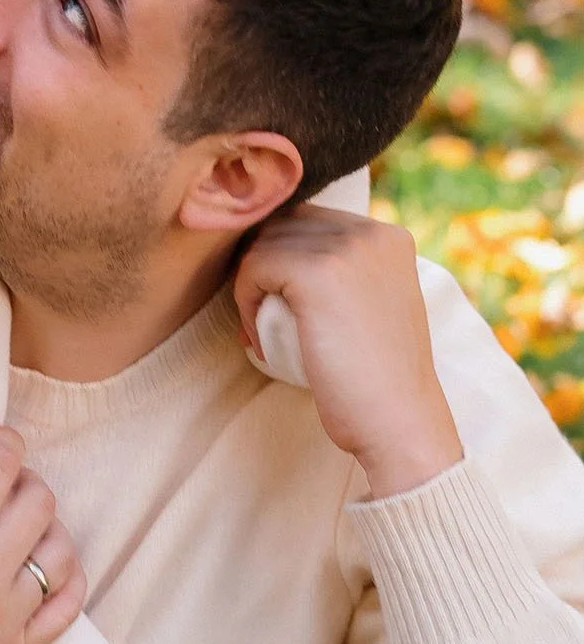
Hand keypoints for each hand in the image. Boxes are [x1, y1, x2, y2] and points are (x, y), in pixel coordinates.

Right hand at [0, 371, 86, 643]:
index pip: (3, 465)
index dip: (3, 444)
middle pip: (40, 502)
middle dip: (22, 483)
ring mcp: (2, 624)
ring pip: (60, 550)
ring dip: (44, 529)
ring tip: (14, 525)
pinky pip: (67, 605)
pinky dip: (62, 578)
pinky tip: (35, 564)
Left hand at [233, 207, 463, 497]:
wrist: (399, 423)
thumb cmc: (376, 377)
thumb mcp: (372, 304)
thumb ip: (343, 270)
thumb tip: (272, 246)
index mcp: (389, 236)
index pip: (310, 220)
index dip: (282, 259)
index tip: (280, 306)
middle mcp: (372, 232)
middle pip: (284, 225)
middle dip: (262, 269)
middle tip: (259, 321)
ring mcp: (346, 248)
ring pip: (264, 244)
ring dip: (251, 287)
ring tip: (261, 333)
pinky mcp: (316, 273)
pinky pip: (254, 268)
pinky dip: (245, 303)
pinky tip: (260, 341)